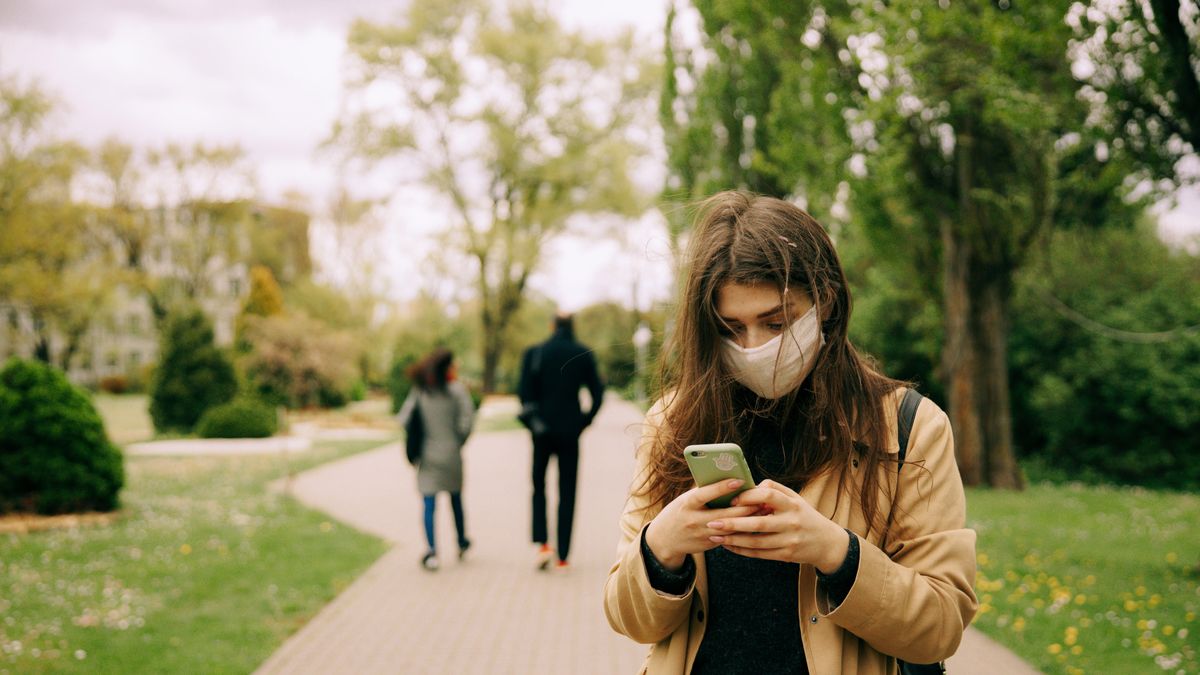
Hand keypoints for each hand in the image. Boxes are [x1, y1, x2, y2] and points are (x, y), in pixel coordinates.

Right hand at [644, 480, 759, 571]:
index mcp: (687, 505)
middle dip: (744, 507)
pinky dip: (742, 530)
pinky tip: (755, 523)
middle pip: (724, 515)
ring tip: (763, 510)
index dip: (721, 488)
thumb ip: (703, 492)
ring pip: (730, 529)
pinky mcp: (708, 545)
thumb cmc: (679, 512)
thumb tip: (726, 478)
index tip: (739, 480)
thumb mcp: (686, 500)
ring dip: (748, 520)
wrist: (665, 540)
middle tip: (761, 499)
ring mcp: (701, 535)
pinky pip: (729, 538)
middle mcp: (694, 521)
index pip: (705, 494)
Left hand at [706, 479, 848, 572]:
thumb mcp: (795, 499)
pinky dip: (742, 550)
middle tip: (712, 522)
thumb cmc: (804, 516)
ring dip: (733, 540)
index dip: (749, 496)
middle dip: (733, 523)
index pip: (769, 496)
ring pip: (756, 542)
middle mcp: (791, 522)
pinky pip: (759, 553)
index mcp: (792, 504)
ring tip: (714, 536)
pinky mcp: (785, 555)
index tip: (732, 499)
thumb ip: (775, 490)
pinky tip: (728, 546)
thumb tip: (751, 486)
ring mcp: (789, 541)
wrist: (826, 543)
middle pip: (758, 523)